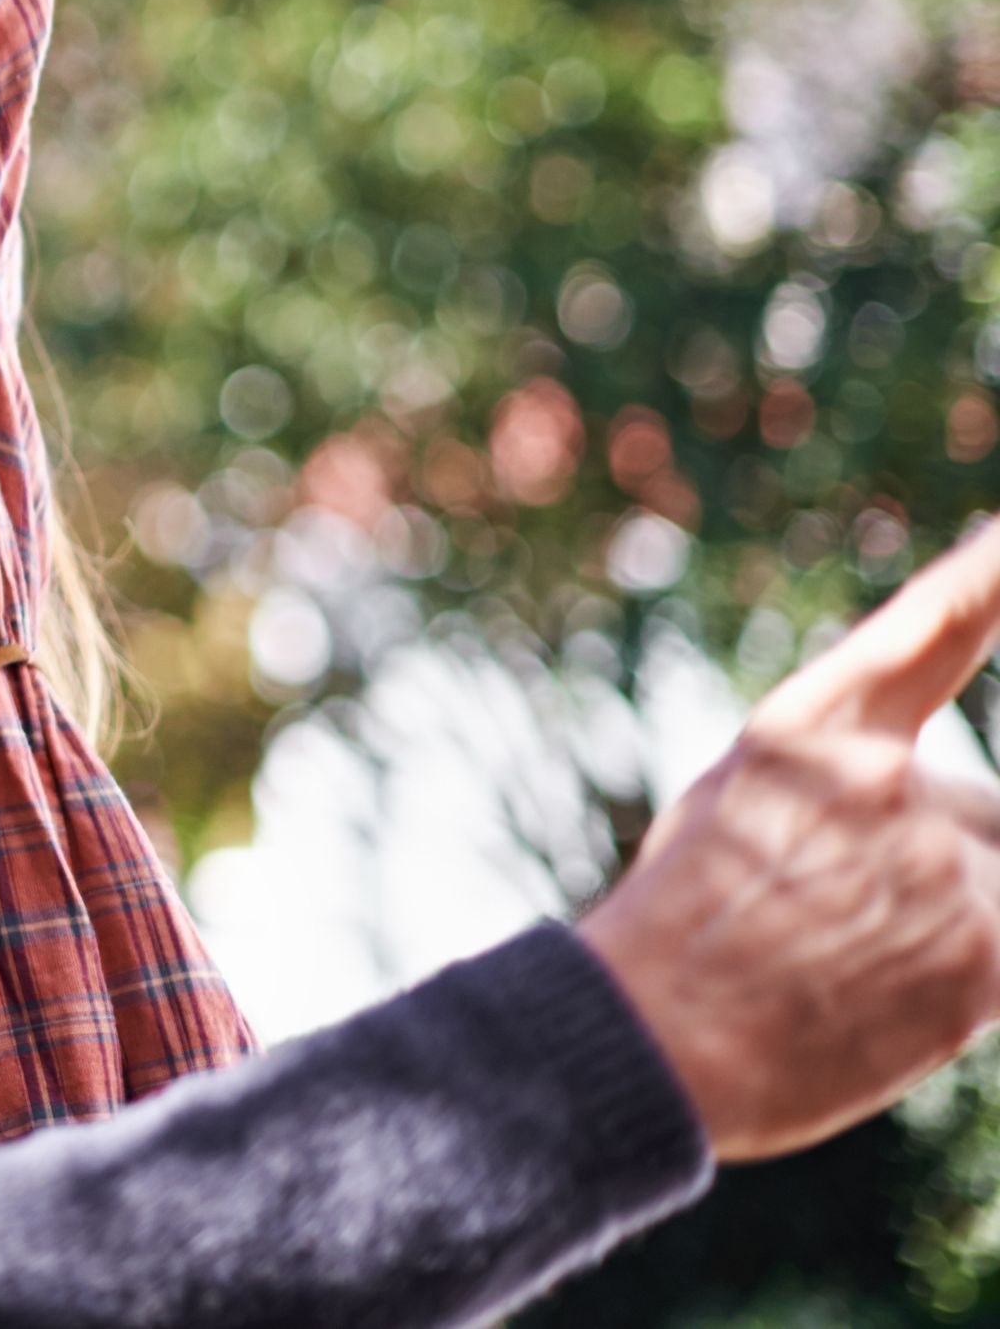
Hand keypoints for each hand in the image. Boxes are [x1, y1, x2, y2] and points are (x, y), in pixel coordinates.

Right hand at [579, 519, 999, 1159]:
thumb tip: (948, 811)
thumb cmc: (682, 930)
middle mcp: (883, 781)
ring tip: (846, 978)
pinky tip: (880, 1004)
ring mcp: (940, 868)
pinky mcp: (984, 957)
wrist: (656, 1043)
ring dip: (947, 937)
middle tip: (851, 927)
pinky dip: (959, 981)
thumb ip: (851, 789)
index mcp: (807, 729)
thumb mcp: (739, 810)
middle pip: (982, 817)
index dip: (989, 578)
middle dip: (950, 868)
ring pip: (992, 893)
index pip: (934, 629)